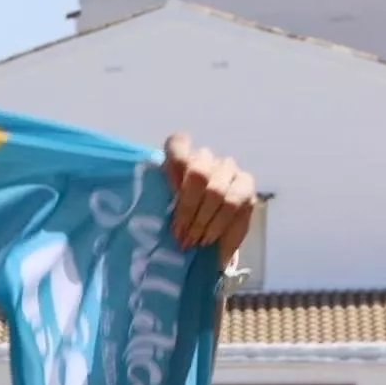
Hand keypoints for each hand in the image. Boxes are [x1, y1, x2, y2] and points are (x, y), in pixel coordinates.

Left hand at [161, 136, 257, 258]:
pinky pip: (233, 204)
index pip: (178, 144)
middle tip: (179, 233)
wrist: (206, 239)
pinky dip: (217, 225)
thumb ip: (157, 202)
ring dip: (201, 221)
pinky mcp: (246, 187)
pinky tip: (207, 238)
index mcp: (182, 160)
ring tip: (192, 240)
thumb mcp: (161, 213)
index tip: (170, 189)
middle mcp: (207, 160)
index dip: (173, 161)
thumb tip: (138, 212)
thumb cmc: (179, 222)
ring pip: (216, 191)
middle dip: (187, 208)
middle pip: (198, 173)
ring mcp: (229, 171)